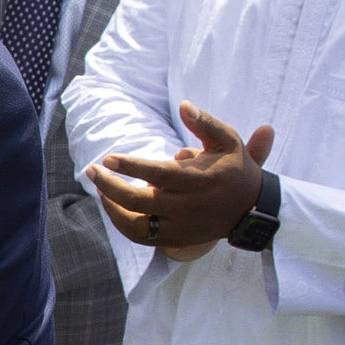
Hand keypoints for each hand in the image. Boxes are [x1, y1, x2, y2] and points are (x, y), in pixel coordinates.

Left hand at [86, 100, 271, 262]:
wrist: (252, 209)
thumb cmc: (235, 169)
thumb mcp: (227, 140)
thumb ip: (205, 123)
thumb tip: (184, 105)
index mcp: (197, 180)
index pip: (158, 174)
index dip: (131, 167)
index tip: (108, 158)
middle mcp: (186, 206)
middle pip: (138, 201)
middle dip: (110, 186)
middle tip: (92, 170)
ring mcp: (181, 226)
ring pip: (136, 226)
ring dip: (112, 209)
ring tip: (100, 189)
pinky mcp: (177, 239)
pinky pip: (143, 237)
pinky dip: (123, 224)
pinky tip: (113, 206)